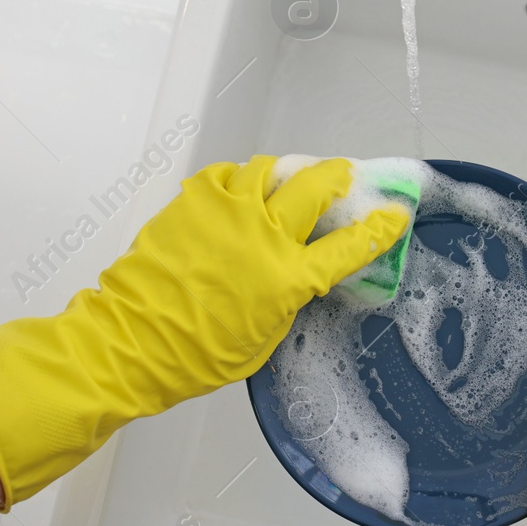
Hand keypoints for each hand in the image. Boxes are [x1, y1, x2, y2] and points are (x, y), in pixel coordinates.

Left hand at [0, 156, 410, 508]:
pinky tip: (240, 194)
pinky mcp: (192, 201)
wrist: (130, 342)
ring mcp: (226, 212)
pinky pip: (227, 175)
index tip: (396, 213)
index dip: (380, 227)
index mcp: (287, 279)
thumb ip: (288, 296)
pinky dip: (240, 180)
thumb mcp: (264, 337)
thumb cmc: (197, 356)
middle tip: (343, 177)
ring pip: (270, 169)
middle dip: (338, 177)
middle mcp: (263, 237)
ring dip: (286, 173)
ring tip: (287, 182)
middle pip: (316, 185)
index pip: (350, 245)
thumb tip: (297, 270)